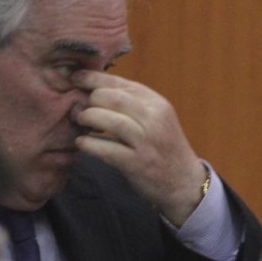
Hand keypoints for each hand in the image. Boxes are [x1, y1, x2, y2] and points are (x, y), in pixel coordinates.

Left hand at [71, 71, 205, 225]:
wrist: (184, 183)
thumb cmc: (165, 149)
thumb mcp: (157, 119)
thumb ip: (133, 104)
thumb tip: (97, 89)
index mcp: (158, 104)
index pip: (122, 83)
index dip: (95, 78)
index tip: (77, 77)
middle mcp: (154, 119)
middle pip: (113, 98)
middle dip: (90, 99)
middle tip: (78, 106)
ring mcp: (146, 142)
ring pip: (109, 120)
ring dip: (88, 118)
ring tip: (80, 122)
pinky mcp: (137, 163)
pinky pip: (106, 149)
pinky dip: (89, 144)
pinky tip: (82, 143)